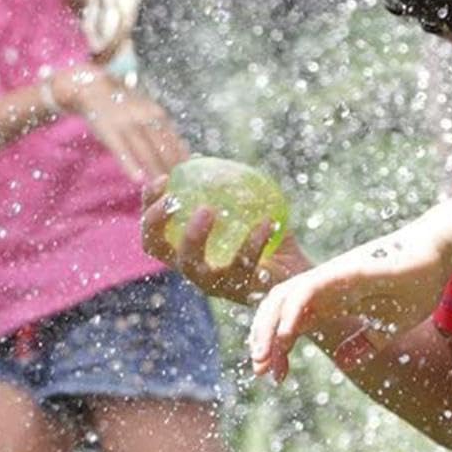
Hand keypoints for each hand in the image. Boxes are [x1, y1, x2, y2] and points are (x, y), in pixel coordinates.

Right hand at [55, 67, 185, 180]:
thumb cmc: (124, 103)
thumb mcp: (147, 110)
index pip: (175, 140)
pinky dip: (131, 165)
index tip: (192, 175)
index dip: (183, 159)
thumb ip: (161, 127)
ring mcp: (127, 125)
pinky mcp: (109, 131)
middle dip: (172, 168)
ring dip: (155, 171)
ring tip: (163, 188)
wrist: (93, 88)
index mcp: (157, 114)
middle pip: (163, 148)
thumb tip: (181, 149)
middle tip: (180, 187)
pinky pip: (122, 151)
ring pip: (146, 152)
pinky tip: (138, 179)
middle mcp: (145, 119)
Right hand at [141, 176, 305, 304]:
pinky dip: (255, 241)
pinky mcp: (243, 294)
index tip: (163, 179)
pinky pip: (244, 266)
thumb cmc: (272, 241)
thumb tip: (205, 158)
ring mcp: (216, 286)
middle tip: (173, 198)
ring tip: (208, 209)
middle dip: (156, 222)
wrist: (301, 276)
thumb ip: (230, 190)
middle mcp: (195, 270)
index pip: (154, 230)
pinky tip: (269, 221)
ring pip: (193, 266)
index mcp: (189, 251)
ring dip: (194, 236)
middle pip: (157, 248)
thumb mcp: (251, 210)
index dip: (149, 205)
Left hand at [248, 218, 451, 381]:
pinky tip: (286, 335)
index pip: (291, 324)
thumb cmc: (418, 284)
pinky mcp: (342, 270)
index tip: (275, 377)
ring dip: (268, 328)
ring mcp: (331, 277)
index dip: (278, 350)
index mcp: (332, 302)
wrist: (439, 256)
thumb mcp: (389, 326)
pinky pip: (306, 290)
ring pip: (283, 297)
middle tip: (260, 372)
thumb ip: (365, 343)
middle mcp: (324, 288)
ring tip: (264, 358)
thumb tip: (344, 361)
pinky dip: (291, 312)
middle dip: (262, 340)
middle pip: (277, 309)